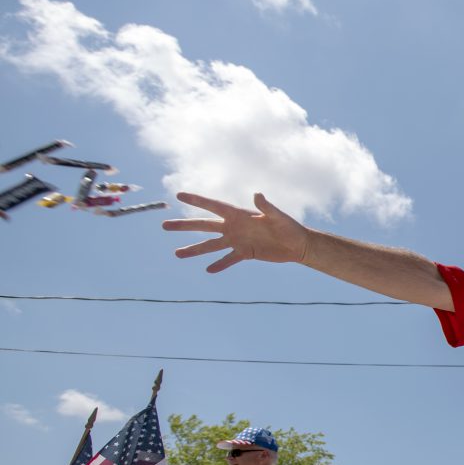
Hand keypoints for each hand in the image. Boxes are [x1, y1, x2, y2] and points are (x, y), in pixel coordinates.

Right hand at [163, 192, 308, 272]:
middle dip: (184, 226)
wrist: (297, 244)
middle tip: (163, 226)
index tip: (178, 195)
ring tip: (176, 254)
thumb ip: (267, 206)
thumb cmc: (289, 226)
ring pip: (211, 245)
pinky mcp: (244, 254)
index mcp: (239, 214)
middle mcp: (234, 227)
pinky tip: (208, 270)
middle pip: (204, 225)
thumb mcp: (278, 217)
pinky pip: (228, 260)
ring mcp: (237, 240)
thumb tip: (257, 194)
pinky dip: (219, 265)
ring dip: (194, 249)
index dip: (196, 200)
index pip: (213, 206)